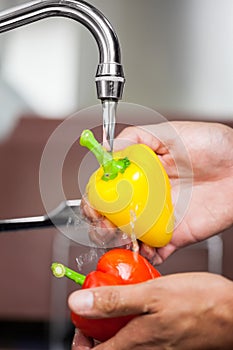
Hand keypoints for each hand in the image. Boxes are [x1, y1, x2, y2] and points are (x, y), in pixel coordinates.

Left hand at [69, 272, 232, 348]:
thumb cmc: (200, 303)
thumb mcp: (152, 294)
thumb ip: (114, 301)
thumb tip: (78, 304)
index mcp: (135, 343)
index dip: (79, 339)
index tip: (79, 319)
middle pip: (107, 347)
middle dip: (96, 327)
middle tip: (97, 303)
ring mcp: (158, 347)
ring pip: (124, 340)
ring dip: (115, 321)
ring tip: (118, 298)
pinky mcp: (168, 339)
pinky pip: (141, 334)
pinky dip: (134, 318)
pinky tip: (141, 299)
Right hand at [83, 121, 232, 263]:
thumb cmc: (212, 146)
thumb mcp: (171, 133)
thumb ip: (136, 138)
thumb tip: (107, 149)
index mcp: (139, 175)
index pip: (106, 190)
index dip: (94, 199)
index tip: (93, 205)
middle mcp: (145, 198)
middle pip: (111, 217)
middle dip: (100, 226)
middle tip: (105, 225)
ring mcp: (158, 218)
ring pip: (127, 237)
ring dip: (118, 243)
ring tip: (122, 237)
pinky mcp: (174, 235)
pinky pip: (154, 252)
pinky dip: (144, 258)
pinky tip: (143, 251)